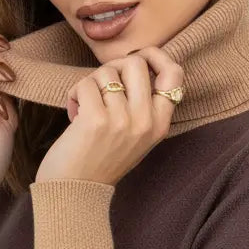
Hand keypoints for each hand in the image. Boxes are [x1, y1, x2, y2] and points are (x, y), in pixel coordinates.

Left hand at [34, 47, 183, 186]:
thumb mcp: (137, 136)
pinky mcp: (96, 120)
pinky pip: (86, 84)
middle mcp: (146, 122)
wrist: (76, 192)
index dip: (156, 56)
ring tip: (86, 103)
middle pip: (136, 63)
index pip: (175, 74)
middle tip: (103, 84)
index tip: (138, 58)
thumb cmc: (101, 160)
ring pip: (106, 72)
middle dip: (114, 66)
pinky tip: (74, 110)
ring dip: (90, 82)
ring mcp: (122, 121)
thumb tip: (136, 61)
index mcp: (160, 124)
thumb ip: (144, 105)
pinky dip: (75, 92)